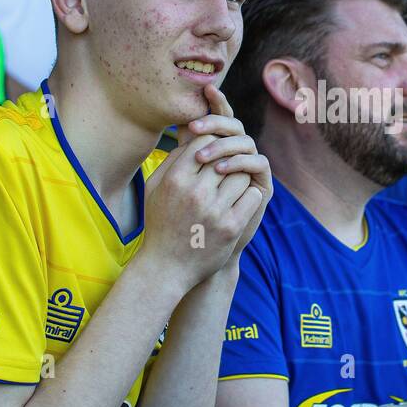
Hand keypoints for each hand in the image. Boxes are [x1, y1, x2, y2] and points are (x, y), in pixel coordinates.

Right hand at [141, 85, 265, 288]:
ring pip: (242, 175)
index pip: (205, 141)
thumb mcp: (154, 189)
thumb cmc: (159, 224)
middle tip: (226, 169)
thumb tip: (193, 138)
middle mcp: (195, 192)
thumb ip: (171, 161)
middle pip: (226, 156)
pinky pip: (252, 195)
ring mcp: (215, 210)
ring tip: (233, 186)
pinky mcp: (231, 226)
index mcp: (176, 179)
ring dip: (240, 178)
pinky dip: (249, 195)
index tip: (214, 153)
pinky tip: (241, 200)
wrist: (166, 268)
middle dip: (228, 160)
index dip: (213, 143)